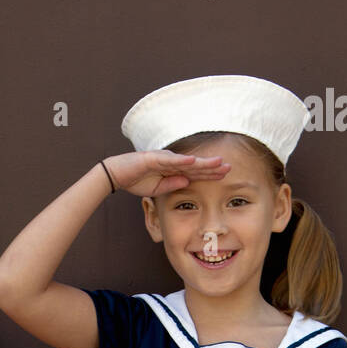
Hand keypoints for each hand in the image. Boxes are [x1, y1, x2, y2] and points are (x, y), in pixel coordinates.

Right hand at [102, 149, 229, 198]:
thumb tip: (187, 182)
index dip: (210, 174)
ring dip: (202, 162)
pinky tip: (194, 161)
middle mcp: (171, 162)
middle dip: (212, 167)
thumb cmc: (136, 180)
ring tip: (217, 163)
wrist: (117, 174)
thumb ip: (173, 185)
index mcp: (173, 170)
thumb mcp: (158, 189)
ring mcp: (163, 159)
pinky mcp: (153, 158)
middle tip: (229, 167)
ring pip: (187, 161)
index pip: (195, 172)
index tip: (225, 174)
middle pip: (195, 165)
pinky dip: (182, 161)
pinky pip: (170, 160)